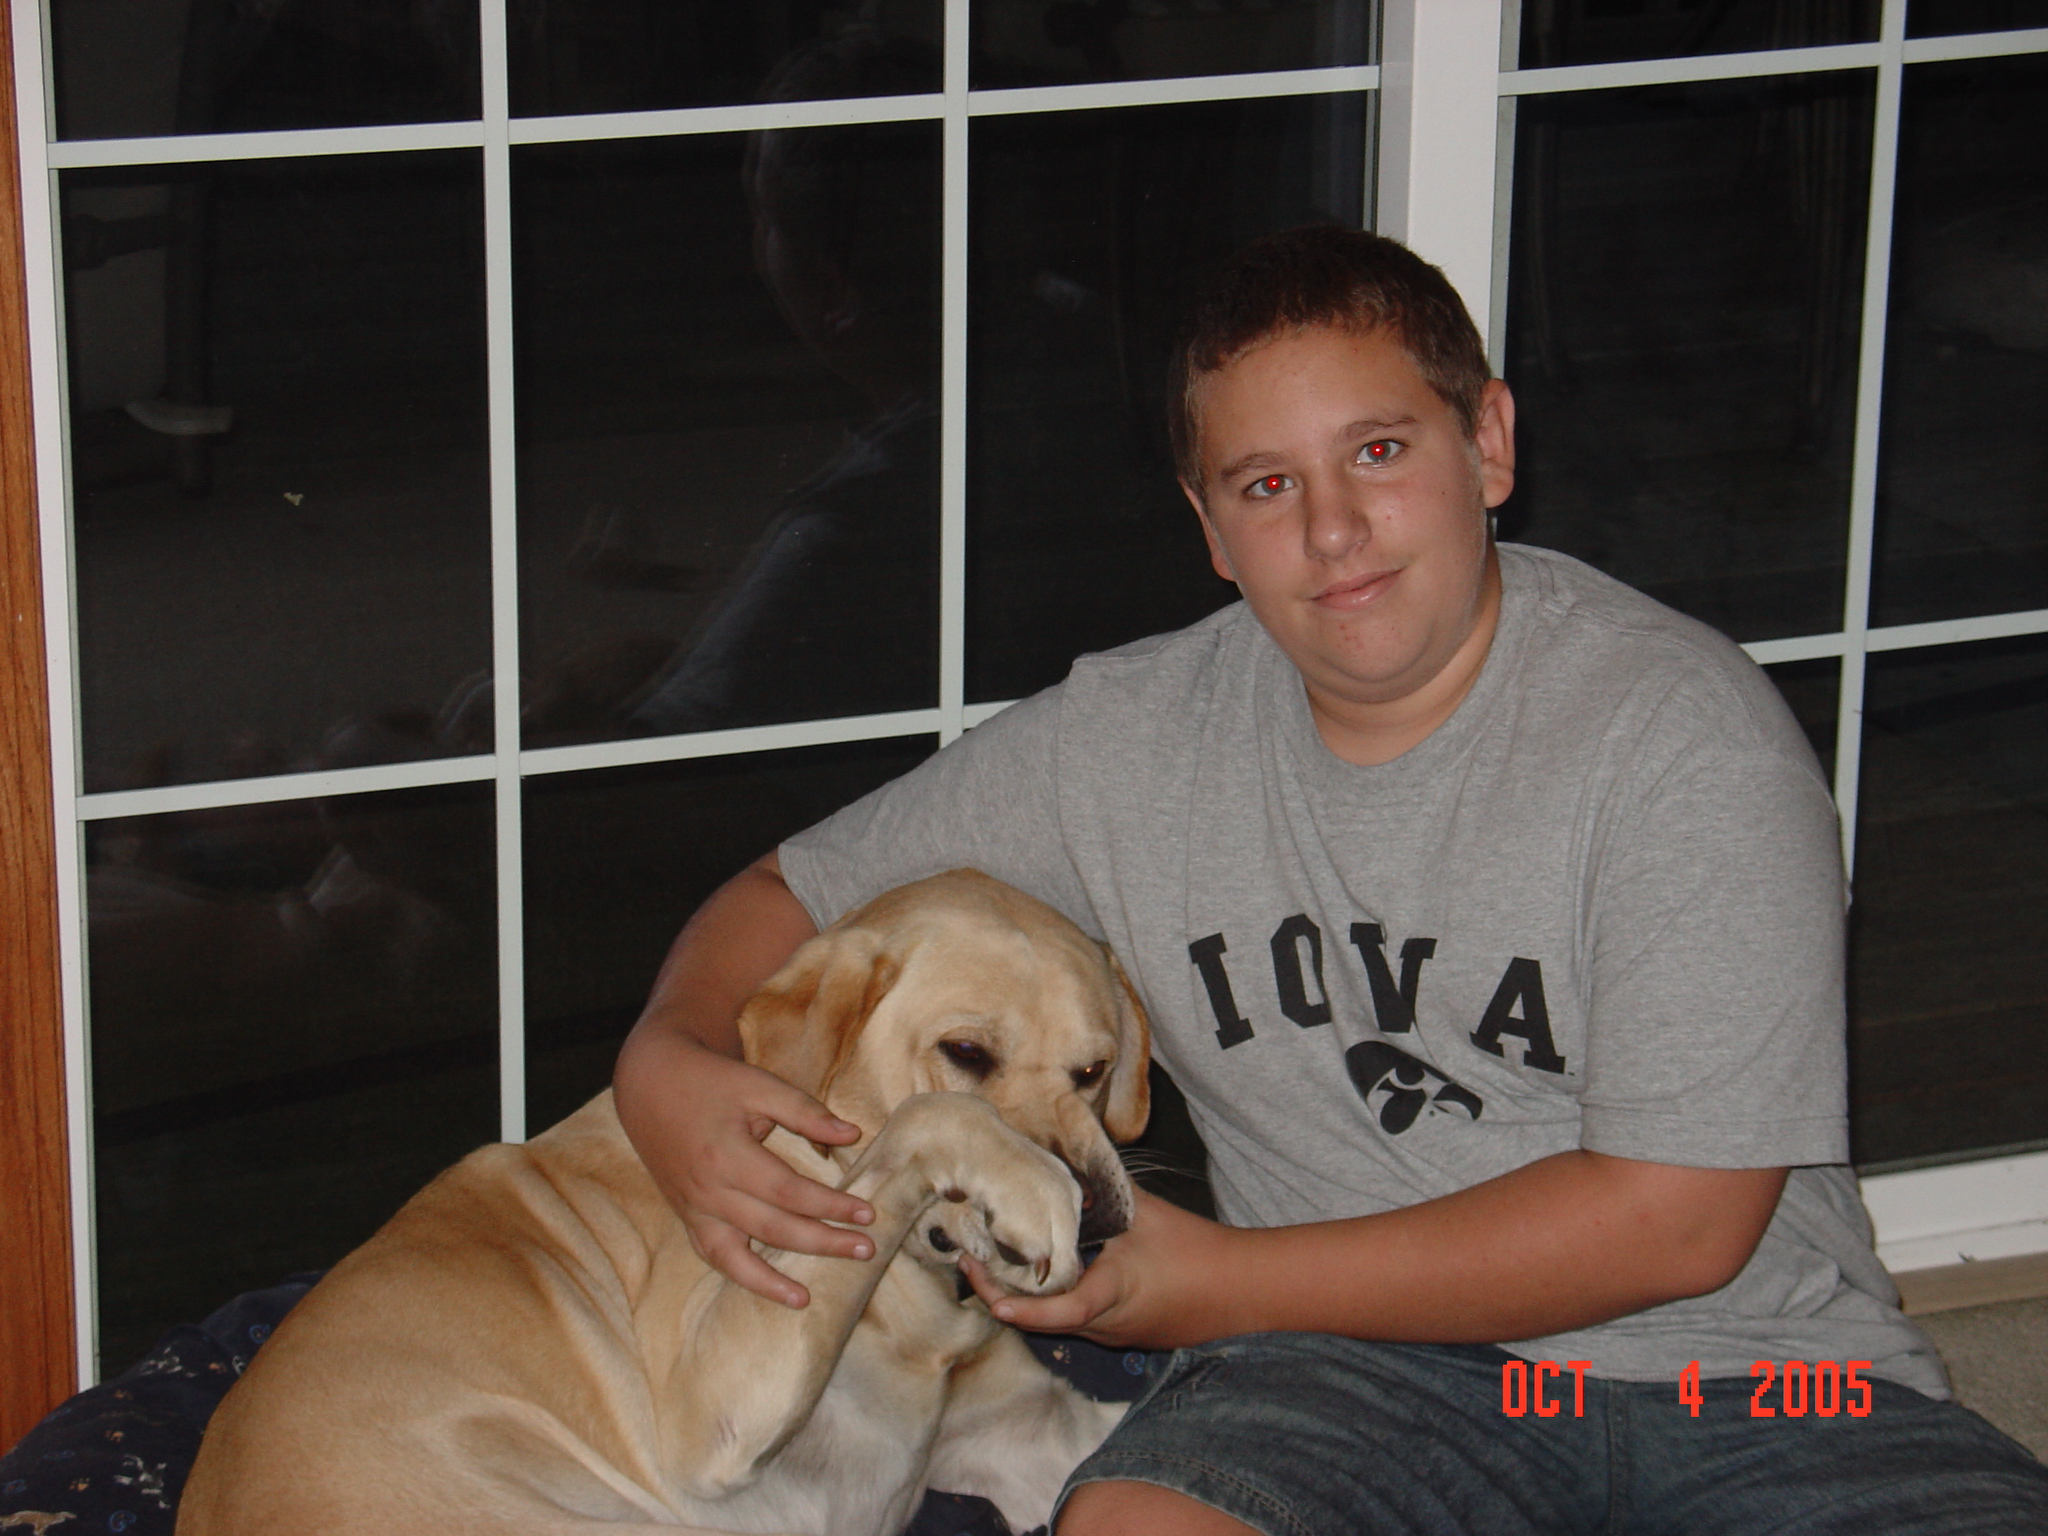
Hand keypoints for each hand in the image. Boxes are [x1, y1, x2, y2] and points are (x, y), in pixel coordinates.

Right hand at [613, 1021, 871, 1308]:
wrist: (651, 1084)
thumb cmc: (712, 1081)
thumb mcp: (759, 1085)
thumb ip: (805, 1112)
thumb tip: (852, 1135)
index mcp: (728, 1155)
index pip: (790, 1192)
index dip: (831, 1205)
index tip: (867, 1213)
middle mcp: (709, 1190)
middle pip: (772, 1228)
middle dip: (822, 1242)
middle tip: (865, 1250)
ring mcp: (694, 1209)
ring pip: (736, 1257)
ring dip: (772, 1282)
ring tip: (805, 1299)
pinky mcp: (687, 1217)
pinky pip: (713, 1256)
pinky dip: (740, 1277)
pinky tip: (770, 1290)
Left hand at [960, 1189, 1242, 1349]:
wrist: (1243, 1292)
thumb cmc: (1195, 1250)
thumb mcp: (1147, 1214)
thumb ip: (1105, 1190)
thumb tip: (1069, 1158)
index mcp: (1113, 1294)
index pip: (1061, 1310)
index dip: (1023, 1308)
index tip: (992, 1301)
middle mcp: (1107, 1325)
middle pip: (1044, 1320)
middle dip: (1003, 1294)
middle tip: (969, 1262)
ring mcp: (1115, 1336)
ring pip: (1058, 1322)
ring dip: (1026, 1298)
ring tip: (992, 1262)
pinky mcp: (1123, 1335)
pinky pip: (1078, 1321)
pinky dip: (1053, 1302)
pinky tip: (1042, 1273)